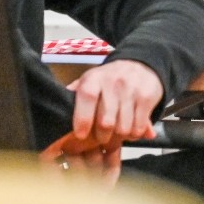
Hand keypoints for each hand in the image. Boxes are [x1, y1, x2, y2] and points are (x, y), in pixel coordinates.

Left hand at [55, 59, 163, 184]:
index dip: (83, 118)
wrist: (141, 64)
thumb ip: (74, 96)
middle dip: (102, 137)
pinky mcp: (146, 98)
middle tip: (101, 138)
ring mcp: (131, 90)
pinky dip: (133, 135)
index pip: (87, 97)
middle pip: (106, 121)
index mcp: (94, 79)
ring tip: (117, 132)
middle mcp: (113, 83)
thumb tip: (56, 112)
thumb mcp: (90, 81)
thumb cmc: (110, 78)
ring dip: (119, 137)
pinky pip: (138, 127)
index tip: (81, 135)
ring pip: (123, 128)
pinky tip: (130, 128)